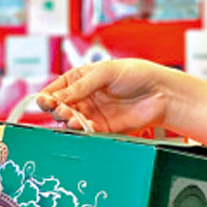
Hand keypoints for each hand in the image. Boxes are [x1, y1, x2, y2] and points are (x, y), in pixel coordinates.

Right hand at [36, 59, 206, 142]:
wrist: (161, 92)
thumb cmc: (136, 74)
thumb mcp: (105, 73)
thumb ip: (81, 86)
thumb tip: (57, 97)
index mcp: (80, 80)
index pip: (56, 90)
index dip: (48, 96)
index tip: (44, 101)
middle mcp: (84, 98)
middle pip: (60, 108)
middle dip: (57, 110)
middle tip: (61, 110)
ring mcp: (93, 114)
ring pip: (71, 122)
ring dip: (68, 121)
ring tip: (73, 118)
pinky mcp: (103, 129)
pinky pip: (87, 133)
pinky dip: (82, 131)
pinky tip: (83, 126)